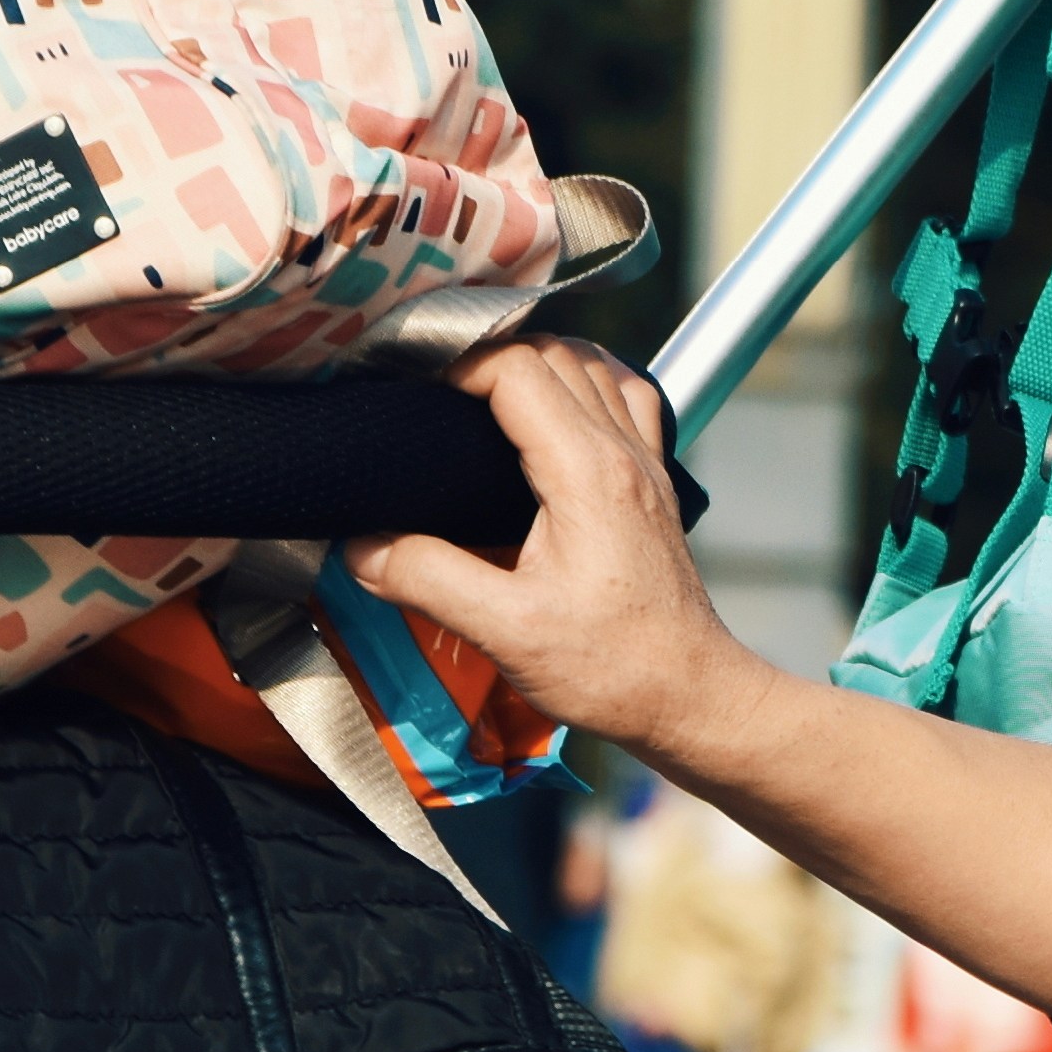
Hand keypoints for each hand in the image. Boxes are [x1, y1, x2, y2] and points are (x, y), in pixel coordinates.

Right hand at [351, 342, 774, 769]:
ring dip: (540, 361)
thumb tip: (361, 547)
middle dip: (489, 355)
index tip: (414, 393)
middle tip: (435, 390)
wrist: (690, 696)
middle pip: (555, 354)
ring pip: (594, 367)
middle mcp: (624, 453)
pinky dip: (588, 384)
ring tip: (485, 392)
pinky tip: (558, 411)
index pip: (518, 370)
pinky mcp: (654, 486)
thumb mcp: (507, 631)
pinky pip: (627, 399)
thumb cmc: (613, 667)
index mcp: (587, 472)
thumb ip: (428, 580)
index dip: (459, 366)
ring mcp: (646, 465)